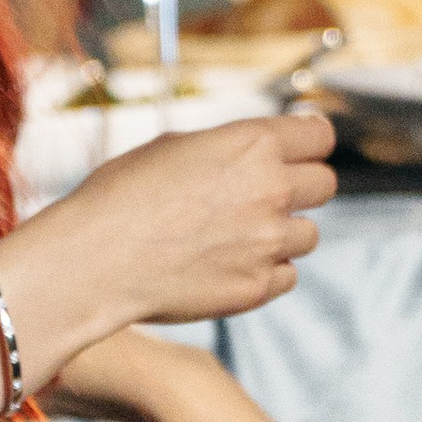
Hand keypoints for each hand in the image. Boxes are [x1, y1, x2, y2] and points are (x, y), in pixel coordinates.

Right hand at [11, 107, 335, 340]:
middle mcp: (272, 190)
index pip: (320, 135)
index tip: (297, 151)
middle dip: (300, 187)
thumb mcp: (177, 147)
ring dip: (283, 234)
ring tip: (238, 235)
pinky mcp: (257, 287)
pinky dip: (267, 271)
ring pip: (309, 236)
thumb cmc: (123, 195)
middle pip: (325, 184)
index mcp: (253, 144)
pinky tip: (230, 264)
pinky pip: (287, 276)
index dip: (308, 142)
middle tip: (265, 196)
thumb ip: (230, 148)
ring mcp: (268, 243)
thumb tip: (258, 153)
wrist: (97, 258)